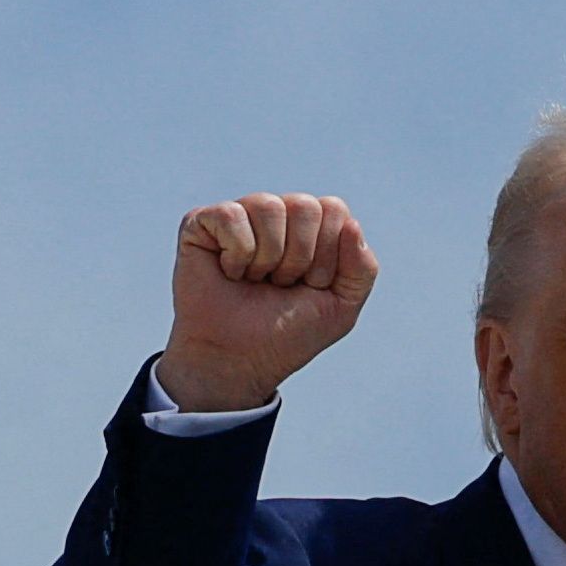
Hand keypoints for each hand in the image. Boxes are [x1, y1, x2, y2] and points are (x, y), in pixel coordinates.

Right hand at [159, 192, 378, 411]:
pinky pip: (232, 216)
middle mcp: (277, 215)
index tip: (311, 285)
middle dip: (300, 258)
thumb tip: (352, 223)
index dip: (328, 256)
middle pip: (305, 206)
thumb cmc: (289, 333)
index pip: (334, 210)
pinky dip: (238, 255)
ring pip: (269, 206)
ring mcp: (240, 215)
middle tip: (281, 285)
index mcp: (311, 228)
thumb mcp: (341, 307)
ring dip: (269, 258)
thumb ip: (362, 269)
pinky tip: (230, 273)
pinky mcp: (202, 221)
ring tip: (255, 280)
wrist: (241, 360)